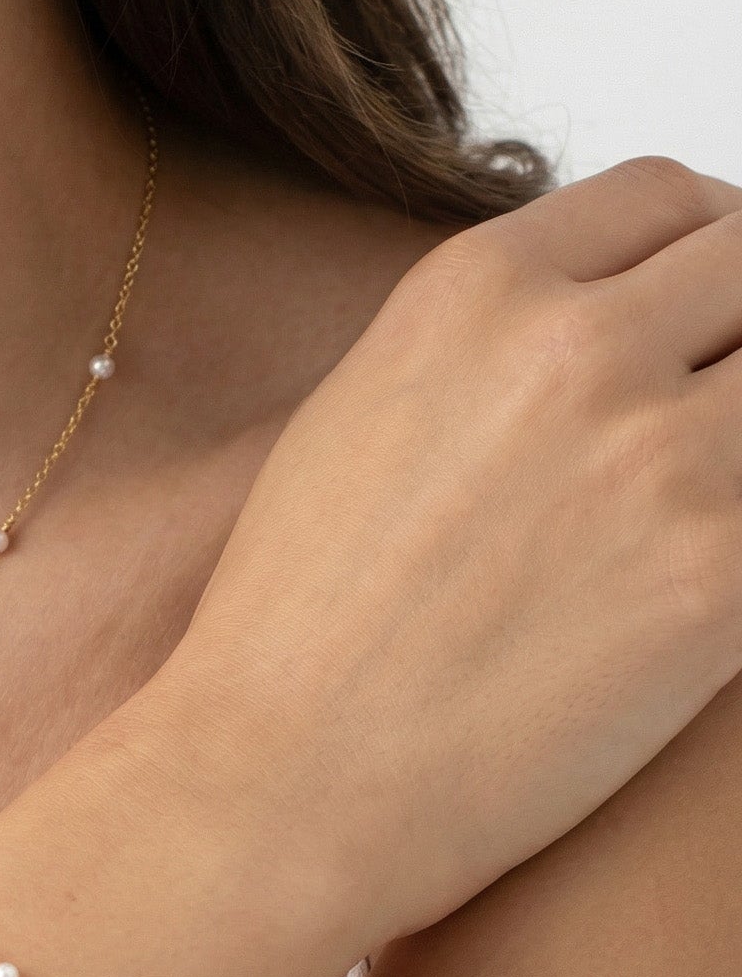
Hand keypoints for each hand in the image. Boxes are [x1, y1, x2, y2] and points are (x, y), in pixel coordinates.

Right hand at [156, 156, 741, 947]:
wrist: (279, 779)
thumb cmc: (292, 629)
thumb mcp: (359, 422)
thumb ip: (486, 349)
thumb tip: (599, 328)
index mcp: (470, 294)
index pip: (670, 198)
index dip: (715, 246)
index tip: (717, 306)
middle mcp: (573, 347)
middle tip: (724, 405)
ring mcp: (658, 457)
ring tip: (703, 497)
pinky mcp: (720, 577)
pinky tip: (707, 582)